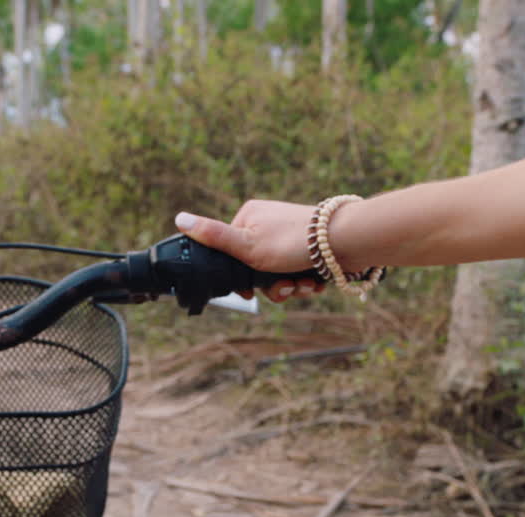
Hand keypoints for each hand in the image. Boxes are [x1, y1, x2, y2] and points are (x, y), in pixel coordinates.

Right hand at [174, 200, 324, 302]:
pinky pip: (297, 270)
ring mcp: (289, 235)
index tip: (249, 291)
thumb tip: (179, 218)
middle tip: (286, 287)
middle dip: (272, 285)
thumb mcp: (247, 244)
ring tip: (304, 284)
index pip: (231, 254)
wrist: (345, 241)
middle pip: (256, 267)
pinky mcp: (308, 247)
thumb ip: (213, 236)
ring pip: (279, 273)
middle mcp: (268, 223)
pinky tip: (315, 281)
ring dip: (291, 286)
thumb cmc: (294, 241)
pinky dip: (305, 281)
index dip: (240, 278)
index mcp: (248, 217)